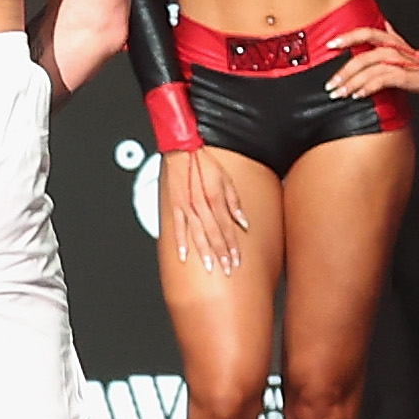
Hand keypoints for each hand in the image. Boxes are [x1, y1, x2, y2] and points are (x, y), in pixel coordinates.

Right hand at [159, 142, 251, 275]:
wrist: (182, 150)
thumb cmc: (204, 162)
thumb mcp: (226, 179)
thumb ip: (234, 203)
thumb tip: (244, 222)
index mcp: (216, 199)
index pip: (227, 228)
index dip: (232, 246)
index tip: (236, 259)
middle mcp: (202, 206)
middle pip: (214, 235)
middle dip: (222, 254)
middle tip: (226, 269)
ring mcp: (187, 207)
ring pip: (198, 234)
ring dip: (205, 252)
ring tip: (210, 266)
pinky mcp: (175, 206)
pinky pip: (178, 227)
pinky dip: (180, 242)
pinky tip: (184, 255)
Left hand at [319, 21, 418, 100]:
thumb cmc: (415, 60)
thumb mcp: (399, 45)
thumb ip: (387, 35)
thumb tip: (382, 22)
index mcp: (389, 39)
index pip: (365, 32)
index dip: (348, 37)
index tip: (330, 45)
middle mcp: (392, 47)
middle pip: (362, 57)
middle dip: (344, 72)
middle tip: (331, 85)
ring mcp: (398, 61)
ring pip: (369, 69)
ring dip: (352, 82)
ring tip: (340, 93)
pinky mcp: (403, 75)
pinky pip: (382, 80)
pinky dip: (368, 88)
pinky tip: (358, 95)